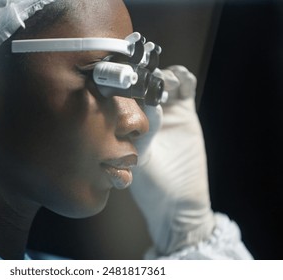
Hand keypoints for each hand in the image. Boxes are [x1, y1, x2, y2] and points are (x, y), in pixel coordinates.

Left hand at [130, 65, 213, 255]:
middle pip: (142, 82)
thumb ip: (138, 134)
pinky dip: (183, 78)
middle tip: (142, 67)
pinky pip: (185, 88)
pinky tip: (178, 81)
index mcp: (126, 122)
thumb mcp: (137, 158)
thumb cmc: (150, 184)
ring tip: (161, 81)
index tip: (120, 71)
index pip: (122, 94)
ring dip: (162, 74)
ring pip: (162, 81)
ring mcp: (165, 111)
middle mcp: (143, 114)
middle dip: (143, 72)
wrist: (178, 200)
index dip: (122, 82)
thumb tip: (141, 107)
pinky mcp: (185, 113)